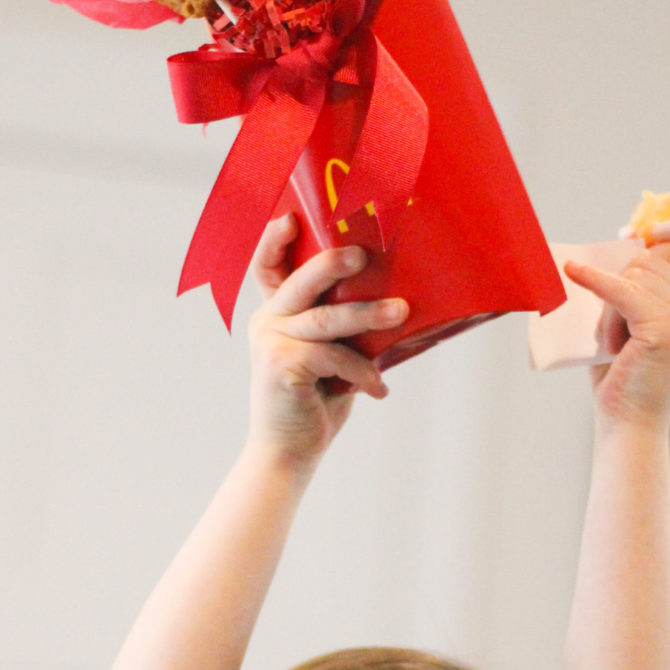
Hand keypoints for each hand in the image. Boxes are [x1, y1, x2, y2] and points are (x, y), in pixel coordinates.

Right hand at [247, 215, 407, 465]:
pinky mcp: (282, 366)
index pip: (267, 267)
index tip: (290, 217)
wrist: (290, 452)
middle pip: (300, 281)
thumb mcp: (329, 358)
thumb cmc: (316, 402)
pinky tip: (378, 390)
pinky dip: (363, 372)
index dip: (274, 240)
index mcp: (277, 313)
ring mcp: (272, 343)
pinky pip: (334, 356)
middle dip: (332, 263)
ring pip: (326, 319)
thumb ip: (341, 330)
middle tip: (363, 255)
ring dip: (368, 315)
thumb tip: (396, 302)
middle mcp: (268, 322)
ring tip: (401, 311)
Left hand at [558, 239, 669, 429]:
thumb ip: (634, 291)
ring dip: (609, 308)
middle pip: (645, 263)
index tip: (622, 239)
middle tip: (615, 335)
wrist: (629, 423)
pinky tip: (574, 272)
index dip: (643, 248)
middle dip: (618, 290)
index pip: (669, 253)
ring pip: (631, 278)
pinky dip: (595, 281)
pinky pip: (622, 290)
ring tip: (614, 344)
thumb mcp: (633, 326)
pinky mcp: (665, 327)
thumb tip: (622, 244)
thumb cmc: (625, 378)